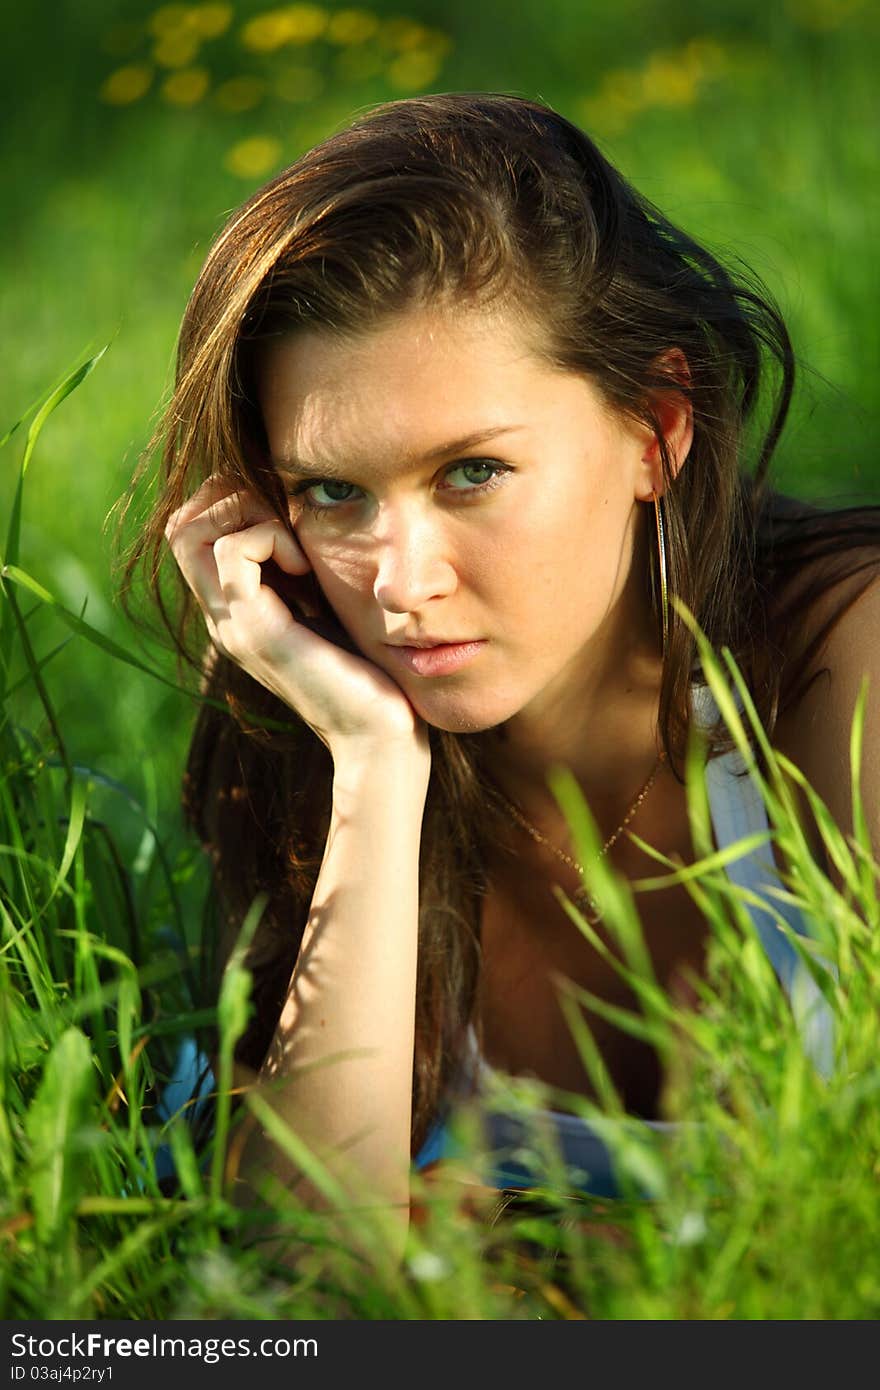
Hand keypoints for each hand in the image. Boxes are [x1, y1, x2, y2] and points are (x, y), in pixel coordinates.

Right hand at [165, 475, 429, 761]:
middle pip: (179, 528)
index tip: (285, 516)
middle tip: (284, 520)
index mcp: (236, 612)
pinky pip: (231, 553)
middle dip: (230, 498)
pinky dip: (268, 538)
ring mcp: (233, 626)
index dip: (229, 502)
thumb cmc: (368, 673)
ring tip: (294, 545)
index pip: (189, 533)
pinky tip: (303, 567)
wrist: (379, 736)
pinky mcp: (257, 632)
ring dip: (247, 514)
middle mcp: (223, 618)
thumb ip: (305, 572)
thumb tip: (304, 516)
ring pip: (191, 533)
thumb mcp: (328, 606)